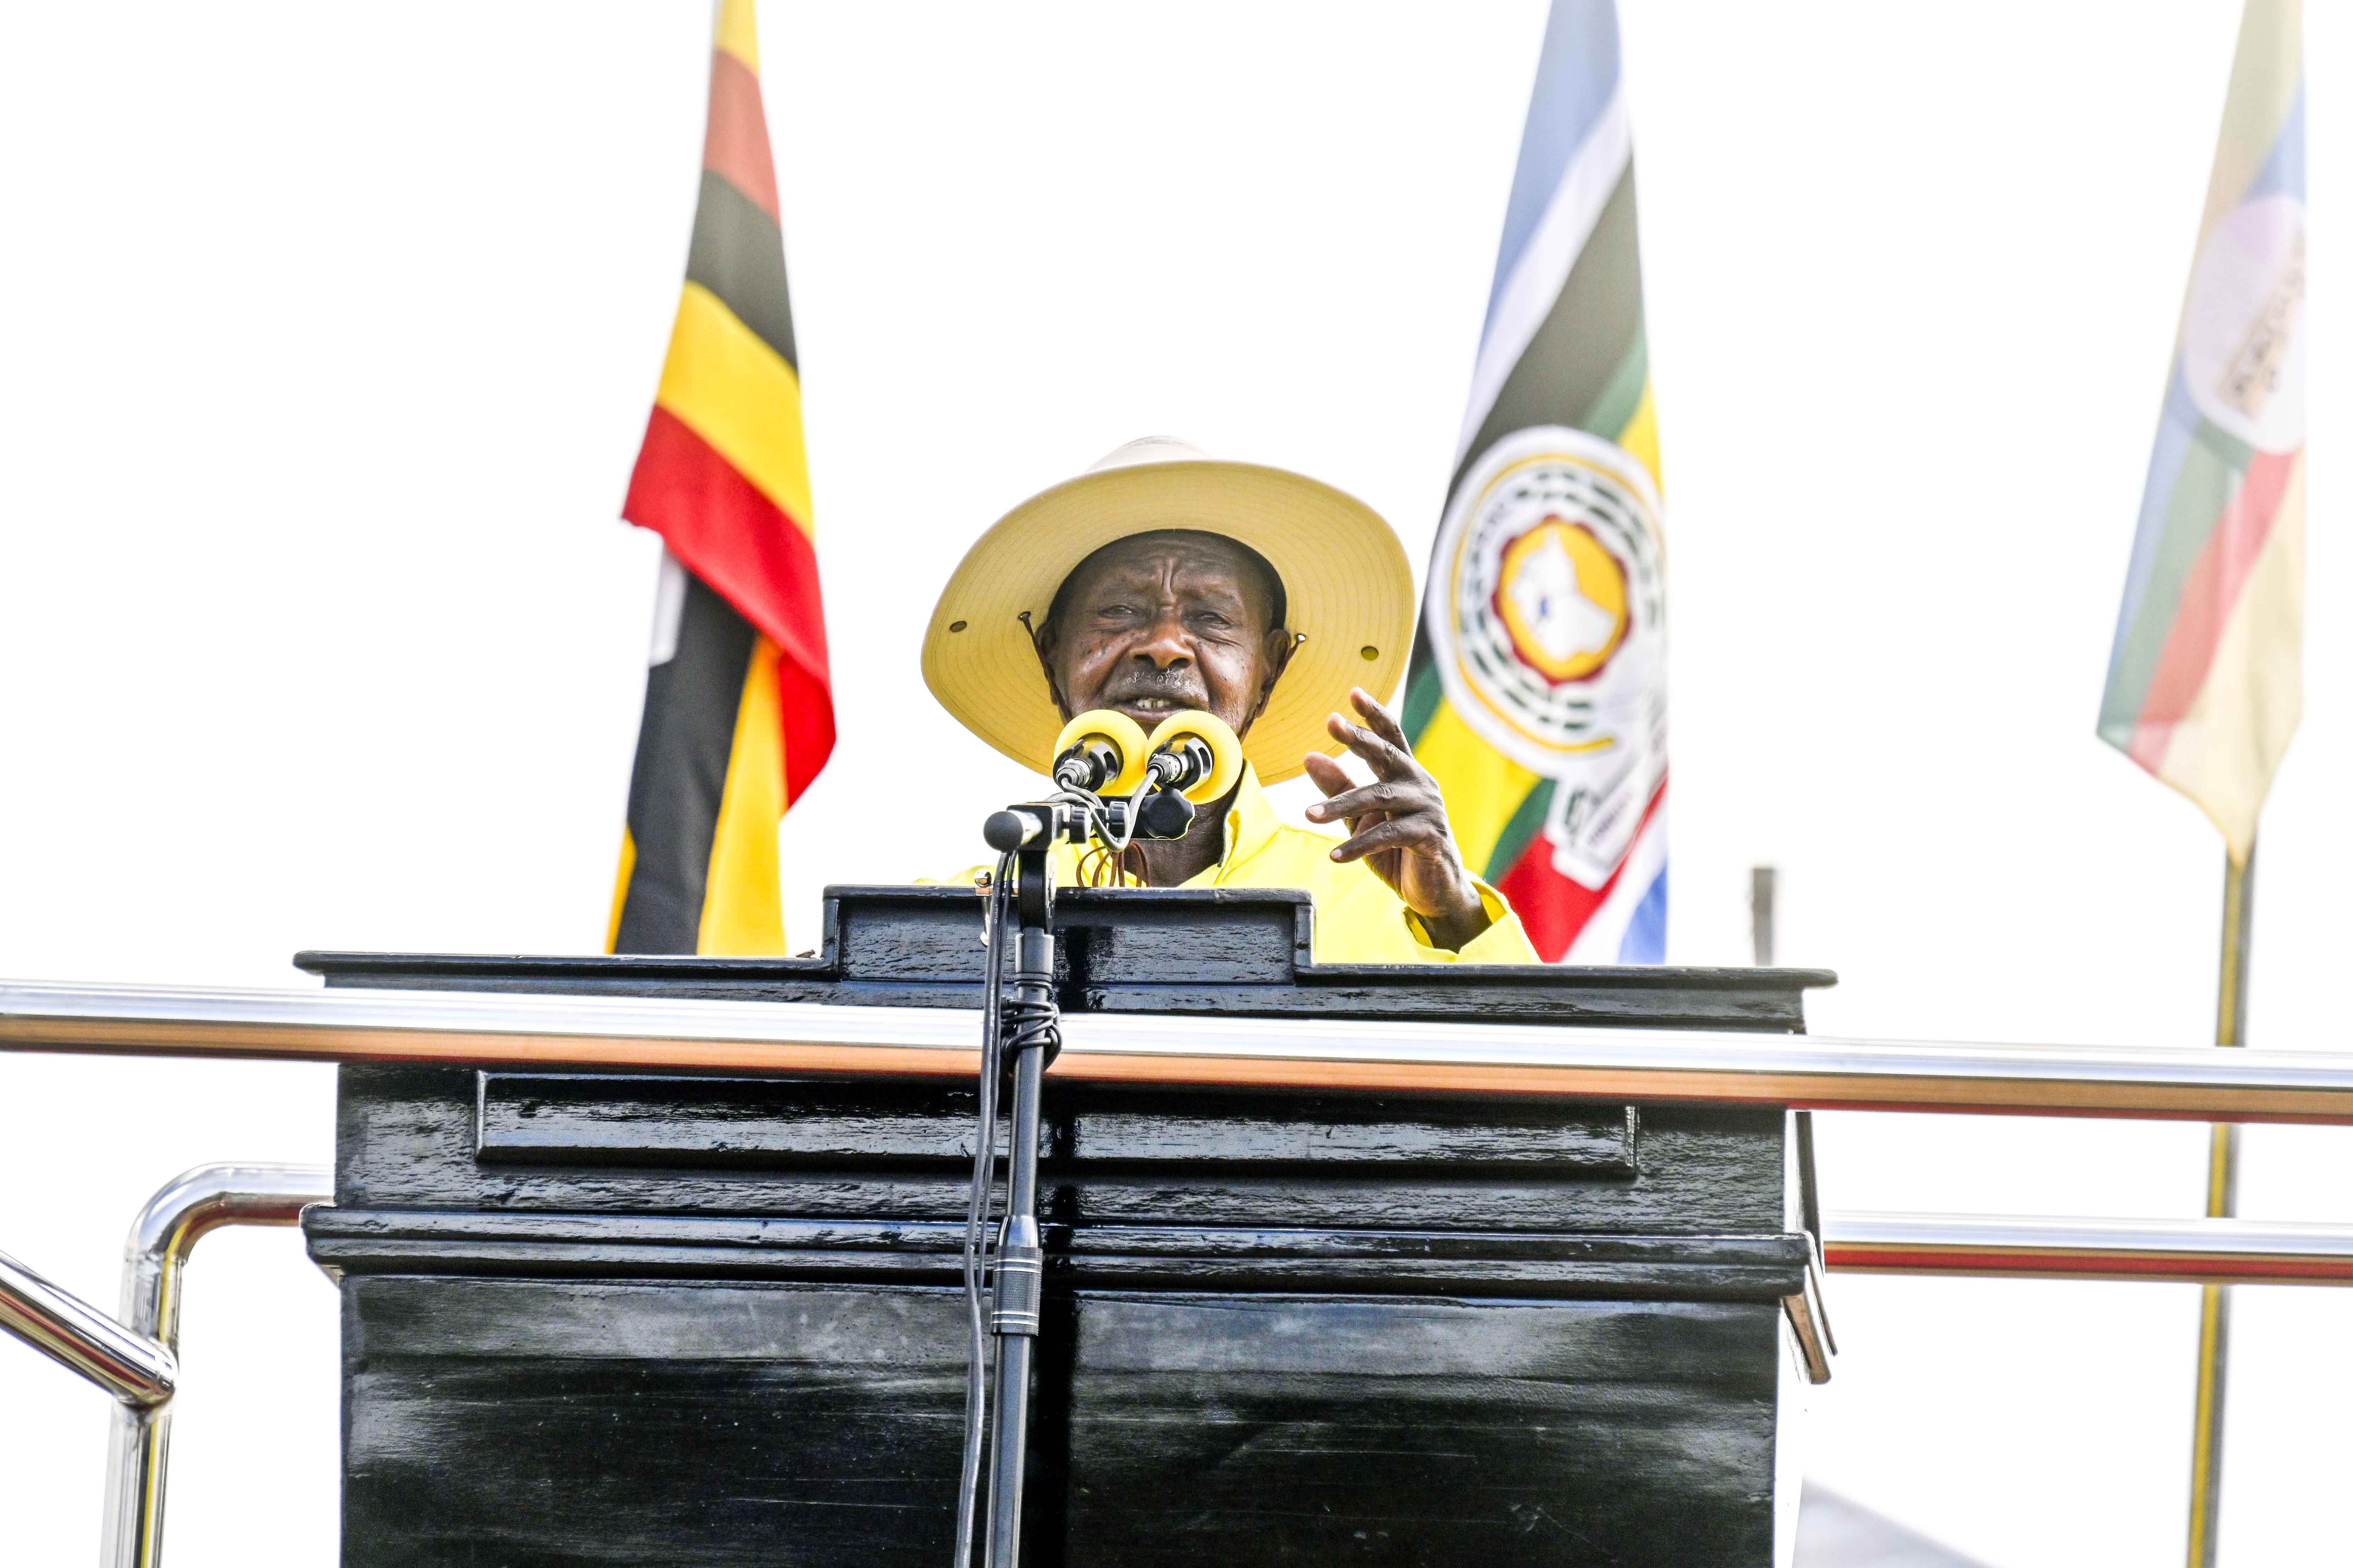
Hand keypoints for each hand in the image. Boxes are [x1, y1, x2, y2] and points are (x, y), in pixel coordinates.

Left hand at [1301, 687, 1493, 950]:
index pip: (1390, 737)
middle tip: (1332, 722)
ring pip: (1379, 798)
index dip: (1374, 714)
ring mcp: (1428, 809)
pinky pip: (1389, 836)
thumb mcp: (1361, 818)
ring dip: (1340, 805)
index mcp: (1406, 775)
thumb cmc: (1397, 850)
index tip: (1353, 692)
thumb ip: (1339, 787)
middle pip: (1387, 755)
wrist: (1434, 892)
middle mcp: (1420, 785)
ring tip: (1309, 814)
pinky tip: (1335, 855)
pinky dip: (1359, 846)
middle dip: (1359, 737)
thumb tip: (1309, 756)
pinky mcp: (1430, 837)